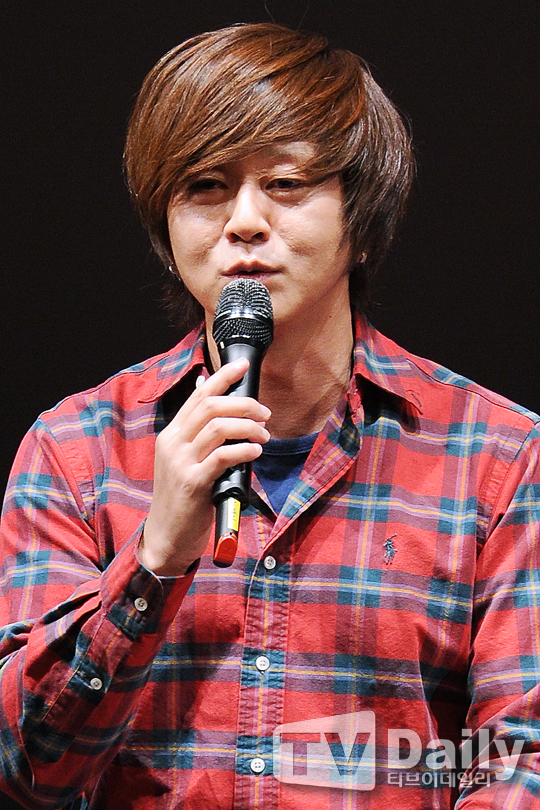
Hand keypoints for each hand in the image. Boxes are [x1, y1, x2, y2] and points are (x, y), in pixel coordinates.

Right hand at [139, 358, 269, 575]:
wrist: (165, 536)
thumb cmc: (182, 498)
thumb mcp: (184, 460)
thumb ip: (197, 434)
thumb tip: (209, 400)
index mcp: (171, 434)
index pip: (198, 395)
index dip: (222, 376)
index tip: (243, 365)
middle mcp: (173, 443)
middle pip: (211, 406)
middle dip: (243, 403)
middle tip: (265, 413)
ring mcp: (181, 463)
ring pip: (219, 427)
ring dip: (248, 426)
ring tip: (264, 435)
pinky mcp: (193, 483)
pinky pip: (223, 456)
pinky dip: (244, 449)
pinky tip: (255, 452)